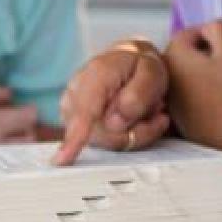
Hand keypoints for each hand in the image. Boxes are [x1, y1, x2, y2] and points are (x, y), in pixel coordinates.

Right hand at [0, 84, 37, 146]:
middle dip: (26, 126)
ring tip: (3, 131)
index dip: (29, 108)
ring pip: (16, 152)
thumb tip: (9, 93)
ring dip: (17, 141)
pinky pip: (2, 160)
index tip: (23, 104)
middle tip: (14, 118)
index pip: (29, 118)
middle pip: (28, 137)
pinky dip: (4, 151)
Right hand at [53, 39, 169, 165]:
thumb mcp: (152, 72)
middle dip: (138, 129)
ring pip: (108, 142)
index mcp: (96, 74)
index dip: (75, 137)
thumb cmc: (140, 66)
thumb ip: (138, 96)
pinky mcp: (76, 125)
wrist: (129, 62)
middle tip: (158, 109)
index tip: (63, 160)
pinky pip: (106, 144)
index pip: (85, 110)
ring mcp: (72, 110)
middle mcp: (76, 92)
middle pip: (105, 134)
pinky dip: (127, 135)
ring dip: (135, 132)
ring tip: (148, 109)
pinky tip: (136, 118)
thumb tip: (115, 123)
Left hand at [164, 21, 221, 144]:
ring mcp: (166, 95)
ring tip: (220, 81)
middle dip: (203, 53)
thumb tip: (210, 29)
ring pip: (184, 73)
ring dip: (199, 73)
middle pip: (184, 53)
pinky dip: (196, 91)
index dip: (212, 36)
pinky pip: (185, 93)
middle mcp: (163, 73)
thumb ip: (219, 28)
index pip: (190, 33)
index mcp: (173, 52)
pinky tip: (212, 99)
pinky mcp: (173, 114)